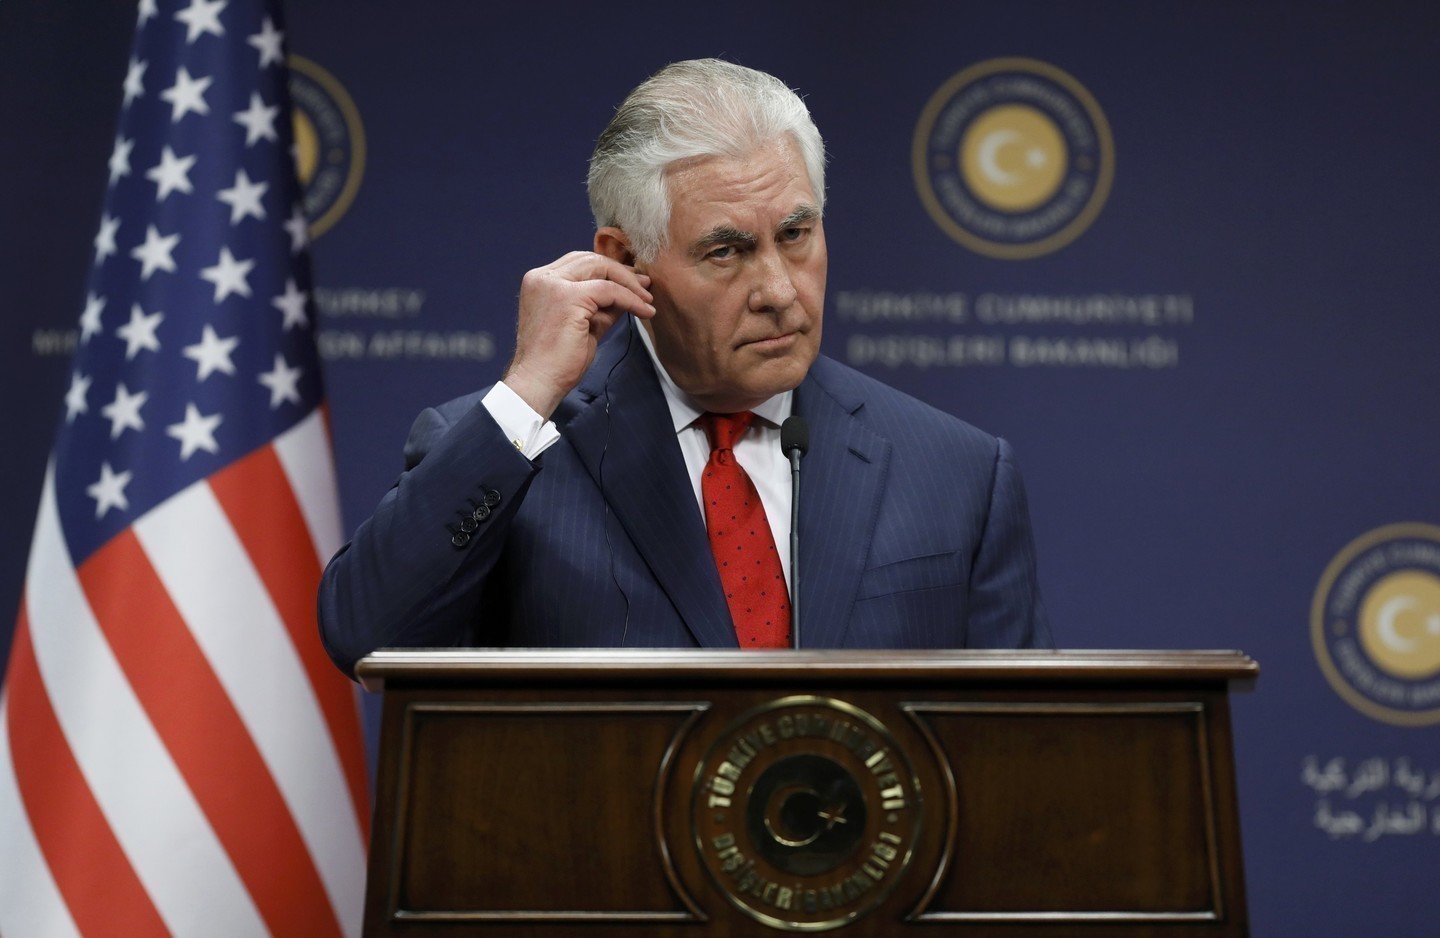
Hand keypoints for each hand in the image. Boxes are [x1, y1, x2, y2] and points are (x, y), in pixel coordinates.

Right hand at [502, 251, 654, 417]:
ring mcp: (552, 285)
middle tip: (645, 286)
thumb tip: (628, 294)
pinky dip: (630, 299)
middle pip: (590, 259)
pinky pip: (609, 290)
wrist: (539, 382)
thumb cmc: (557, 361)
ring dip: (629, 284)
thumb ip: (601, 306)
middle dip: (621, 272)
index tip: (632, 283)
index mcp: (540, 281)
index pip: (579, 262)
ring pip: (601, 269)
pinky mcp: (567, 297)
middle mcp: (542, 278)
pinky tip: (643, 311)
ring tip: (647, 300)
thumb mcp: (584, 324)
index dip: (609, 270)